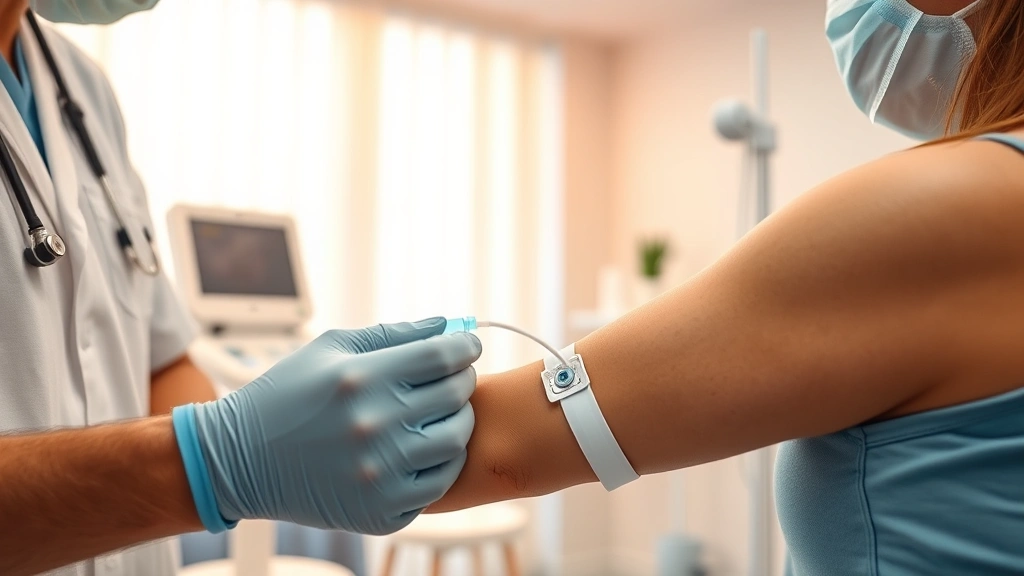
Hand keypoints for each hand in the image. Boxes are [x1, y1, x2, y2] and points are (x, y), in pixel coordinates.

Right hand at [171, 318, 481, 534]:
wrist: (240, 460)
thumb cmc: (286, 395)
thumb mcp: (331, 349)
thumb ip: (393, 334)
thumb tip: (445, 325)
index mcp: (362, 379)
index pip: (443, 357)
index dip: (465, 346)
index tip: (467, 344)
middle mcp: (374, 426)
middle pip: (456, 396)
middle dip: (462, 380)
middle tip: (453, 377)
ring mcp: (379, 473)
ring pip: (456, 440)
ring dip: (458, 420)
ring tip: (441, 412)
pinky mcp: (380, 510)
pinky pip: (439, 483)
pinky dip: (442, 462)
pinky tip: (425, 447)